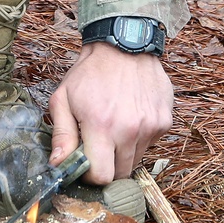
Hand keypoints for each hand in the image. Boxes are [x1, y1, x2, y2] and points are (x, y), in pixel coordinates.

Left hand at [46, 42, 172, 182]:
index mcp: (101, 126)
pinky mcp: (165, 122)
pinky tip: (130, 116)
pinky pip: (150, 145)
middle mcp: (129, 130)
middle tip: (98, 145)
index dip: (91, 176)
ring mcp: (151, 127)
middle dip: (107, 165)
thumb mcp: (63, 98)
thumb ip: (62, 135)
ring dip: (123, 152)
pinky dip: (139, 138)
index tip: (85, 164)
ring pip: (136, 161)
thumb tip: (58, 166)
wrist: (123, 45)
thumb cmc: (89, 73)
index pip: (101, 177)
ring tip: (114, 125)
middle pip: (121, 174)